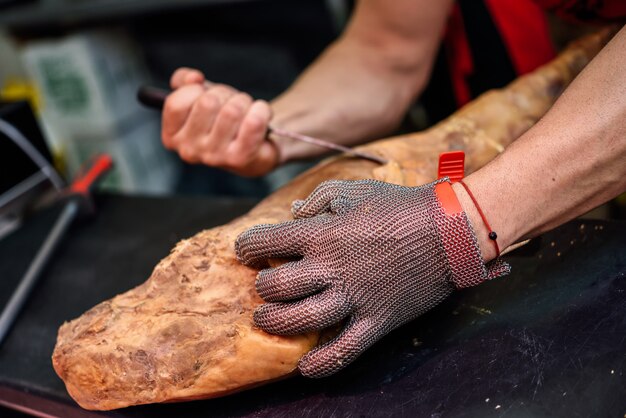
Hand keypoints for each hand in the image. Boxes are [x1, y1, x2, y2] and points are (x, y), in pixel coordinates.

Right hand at [162, 68, 278, 175]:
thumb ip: (184, 81)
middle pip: (207, 102)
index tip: (206, 94)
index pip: (176, 103)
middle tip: (232, 103)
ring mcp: (214, 157)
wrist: (256, 147)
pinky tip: (261, 115)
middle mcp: (189, 150)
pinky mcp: (240, 159)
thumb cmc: (223, 118)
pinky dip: (261, 111)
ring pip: (232, 110)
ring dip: (244, 102)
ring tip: (247, 110)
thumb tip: (193, 78)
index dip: (196, 90)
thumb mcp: (199, 95)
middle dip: (225, 94)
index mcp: (173, 137)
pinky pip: (253, 122)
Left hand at [235, 179, 508, 377]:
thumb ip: (318, 199)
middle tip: (264, 283)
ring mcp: (353, 298)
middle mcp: (330, 268)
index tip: (245, 250)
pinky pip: (345, 350)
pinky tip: (304, 368)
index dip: (247, 247)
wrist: (448, 230)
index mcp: (322, 234)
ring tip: (266, 318)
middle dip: (261, 285)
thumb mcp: (354, 190)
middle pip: (276, 286)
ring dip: (275, 321)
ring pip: (300, 319)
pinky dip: (322, 364)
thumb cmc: (399, 206)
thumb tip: (294, 213)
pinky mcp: (376, 320)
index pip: (267, 243)